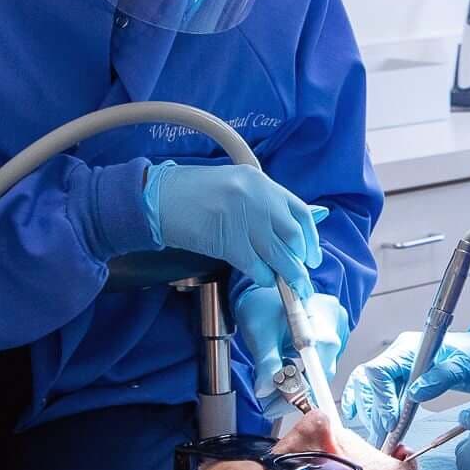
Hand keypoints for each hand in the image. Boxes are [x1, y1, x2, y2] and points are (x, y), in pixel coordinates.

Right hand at [145, 161, 322, 292]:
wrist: (158, 198)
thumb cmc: (192, 194)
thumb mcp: (234, 186)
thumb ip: (263, 204)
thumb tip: (291, 230)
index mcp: (260, 181)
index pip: (299, 211)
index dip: (311, 238)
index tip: (312, 255)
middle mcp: (257, 197)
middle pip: (293, 235)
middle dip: (301, 260)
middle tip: (303, 277)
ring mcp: (243, 218)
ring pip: (278, 253)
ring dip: (288, 275)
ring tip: (293, 288)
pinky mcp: (229, 240)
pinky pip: (255, 265)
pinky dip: (263, 276)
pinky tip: (264, 280)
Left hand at [234, 284, 347, 393]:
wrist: (265, 282)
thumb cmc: (263, 301)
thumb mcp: (261, 333)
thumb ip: (266, 363)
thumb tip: (265, 389)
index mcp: (324, 320)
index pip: (320, 368)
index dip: (301, 391)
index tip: (285, 406)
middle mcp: (336, 322)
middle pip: (322, 369)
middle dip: (295, 389)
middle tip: (271, 402)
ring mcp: (337, 325)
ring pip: (321, 366)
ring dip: (298, 380)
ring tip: (274, 387)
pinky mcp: (332, 329)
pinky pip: (321, 357)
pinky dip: (303, 368)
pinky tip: (286, 369)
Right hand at [338, 322, 469, 442]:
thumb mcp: (466, 366)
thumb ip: (441, 378)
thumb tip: (415, 394)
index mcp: (410, 348)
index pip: (380, 370)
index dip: (381, 398)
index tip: (392, 422)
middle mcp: (398, 356)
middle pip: (367, 382)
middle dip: (372, 412)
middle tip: (383, 439)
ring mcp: (398, 369)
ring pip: (368, 391)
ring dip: (371, 416)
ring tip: (381, 440)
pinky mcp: (402, 382)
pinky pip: (376, 395)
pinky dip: (371, 411)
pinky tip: (371, 426)